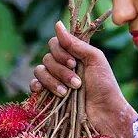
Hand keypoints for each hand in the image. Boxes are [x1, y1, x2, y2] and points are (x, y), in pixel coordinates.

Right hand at [31, 21, 131, 136]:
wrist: (104, 113)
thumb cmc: (104, 86)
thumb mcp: (95, 59)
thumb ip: (76, 43)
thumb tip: (57, 24)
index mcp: (74, 55)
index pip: (55, 43)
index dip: (61, 52)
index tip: (73, 62)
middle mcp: (62, 65)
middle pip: (47, 58)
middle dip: (61, 71)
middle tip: (76, 82)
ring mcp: (54, 80)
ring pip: (40, 71)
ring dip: (53, 81)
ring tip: (66, 93)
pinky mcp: (48, 95)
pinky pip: (33, 84)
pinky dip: (36, 86)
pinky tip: (42, 90)